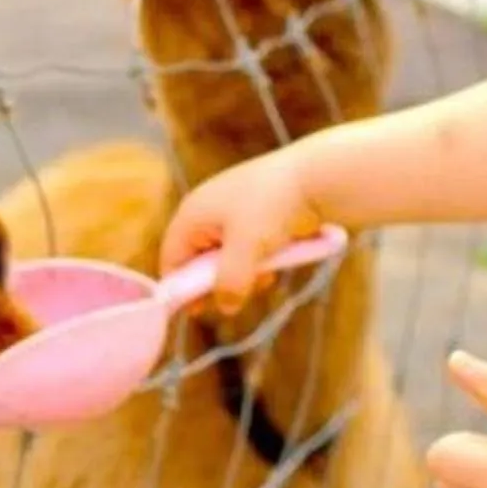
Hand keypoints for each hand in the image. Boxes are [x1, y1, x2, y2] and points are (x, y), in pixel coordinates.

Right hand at [158, 148, 323, 313]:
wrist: (314, 176)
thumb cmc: (272, 206)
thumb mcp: (246, 249)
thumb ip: (230, 282)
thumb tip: (225, 308)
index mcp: (192, 214)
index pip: (172, 259)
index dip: (181, 288)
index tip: (199, 311)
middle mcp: (206, 212)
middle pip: (198, 261)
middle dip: (219, 282)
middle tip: (238, 296)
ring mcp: (231, 213)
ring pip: (226, 259)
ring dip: (243, 274)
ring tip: (265, 275)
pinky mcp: (255, 217)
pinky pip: (246, 249)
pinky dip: (257, 262)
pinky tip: (275, 263)